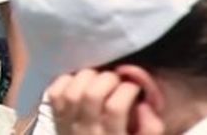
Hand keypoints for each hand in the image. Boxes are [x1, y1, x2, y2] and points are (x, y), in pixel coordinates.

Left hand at [46, 69, 163, 134]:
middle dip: (107, 79)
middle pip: (91, 95)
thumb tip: (143, 105)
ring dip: (87, 77)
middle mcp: (88, 132)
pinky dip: (66, 81)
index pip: (115, 107)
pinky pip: (55, 94)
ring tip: (100, 78)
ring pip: (72, 92)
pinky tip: (80, 82)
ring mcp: (68, 125)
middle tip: (117, 79)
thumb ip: (151, 128)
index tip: (134, 87)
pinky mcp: (56, 119)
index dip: (127, 89)